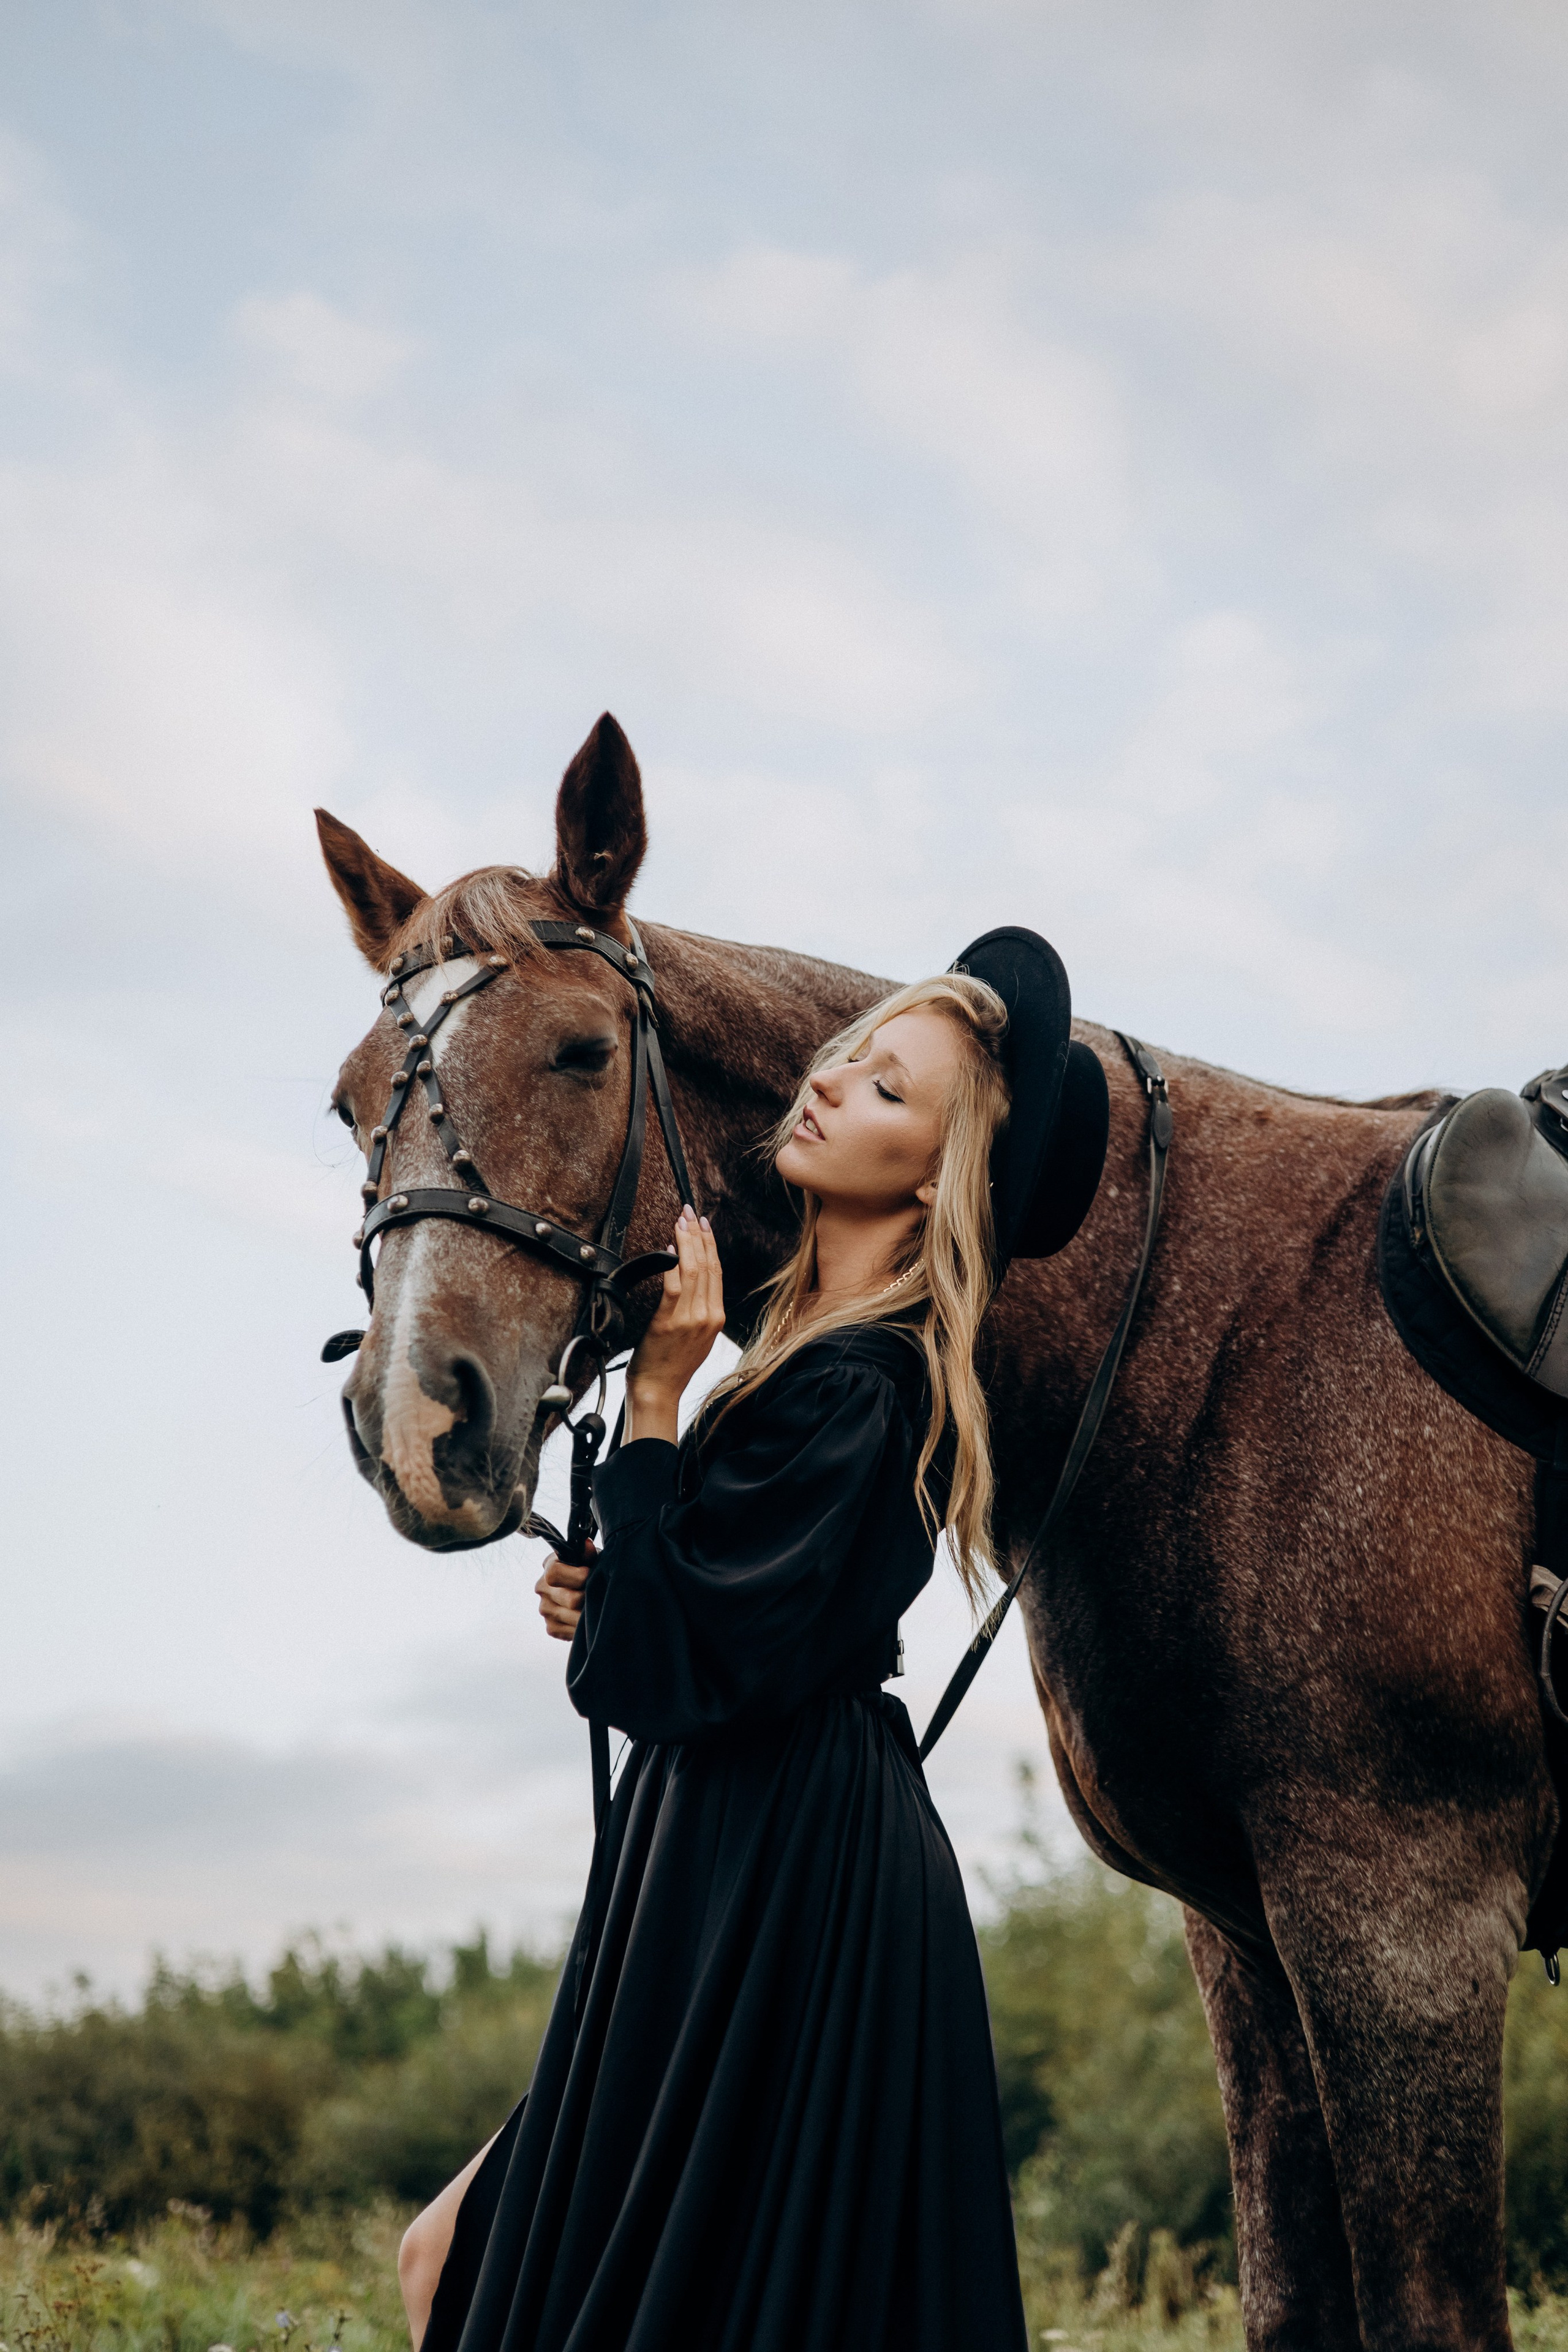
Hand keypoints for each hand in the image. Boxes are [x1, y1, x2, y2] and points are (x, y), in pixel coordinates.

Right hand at [535, 1543, 591, 1641]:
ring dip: (588, 1614)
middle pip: (569, 1599)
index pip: (554, 1573)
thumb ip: (589, 1554)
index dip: (576, 1576)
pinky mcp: (551, 1627)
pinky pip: (569, 1631)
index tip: (589, 1574)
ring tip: (596, 1606)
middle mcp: (542, 1587)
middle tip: (598, 1593)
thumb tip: (587, 1546)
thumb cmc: (590, 1570)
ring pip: (572, 1617)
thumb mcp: (592, 1558)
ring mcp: (545, 1609)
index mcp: (550, 1566)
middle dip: (589, 1597)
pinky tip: (587, 1618)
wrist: (587, 1591)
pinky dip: (582, 1627)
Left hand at [625, 1207, 724, 1444]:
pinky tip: (668, 1249)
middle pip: (708, 1265)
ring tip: (680, 1222)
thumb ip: (698, 1310)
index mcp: (717, 1318)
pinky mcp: (669, 1321)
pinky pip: (674, 1285)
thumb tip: (690, 1280)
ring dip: (686, 1242)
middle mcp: (708, 1316)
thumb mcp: (695, 1337)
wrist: (658, 1391)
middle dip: (699, 1235)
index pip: (717, 1272)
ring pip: (693, 1270)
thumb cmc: (671, 1366)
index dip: (711, 1244)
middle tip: (690, 1213)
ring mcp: (691, 1319)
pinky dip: (672, 1263)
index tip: (703, 1225)